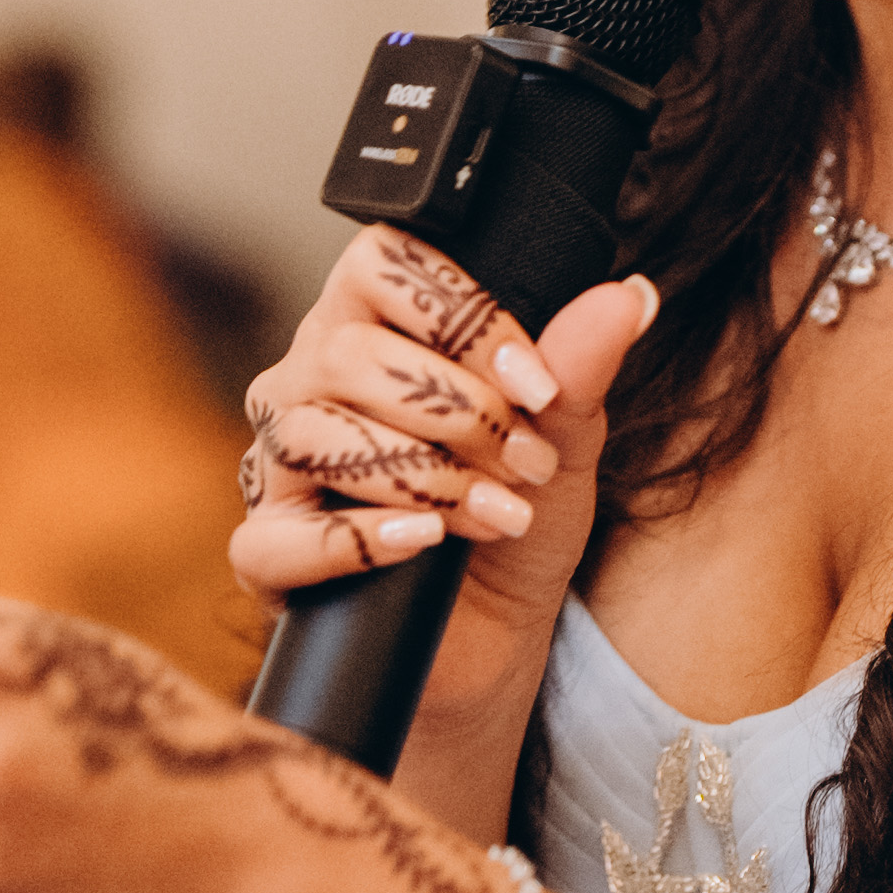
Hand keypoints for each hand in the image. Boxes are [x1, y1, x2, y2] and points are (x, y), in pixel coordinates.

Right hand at [236, 240, 659, 743]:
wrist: (499, 630)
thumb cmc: (519, 508)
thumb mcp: (562, 437)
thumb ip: (578, 366)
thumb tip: (626, 296)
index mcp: (372, 325)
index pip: (381, 261)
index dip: (463, 315)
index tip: (537, 386)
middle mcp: (309, 380)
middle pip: (347, 353)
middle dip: (457, 412)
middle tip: (526, 463)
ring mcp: (278, 465)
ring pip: (312, 437)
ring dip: (424, 476)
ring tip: (497, 512)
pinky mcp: (266, 551)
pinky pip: (278, 538)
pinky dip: (359, 540)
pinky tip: (424, 542)